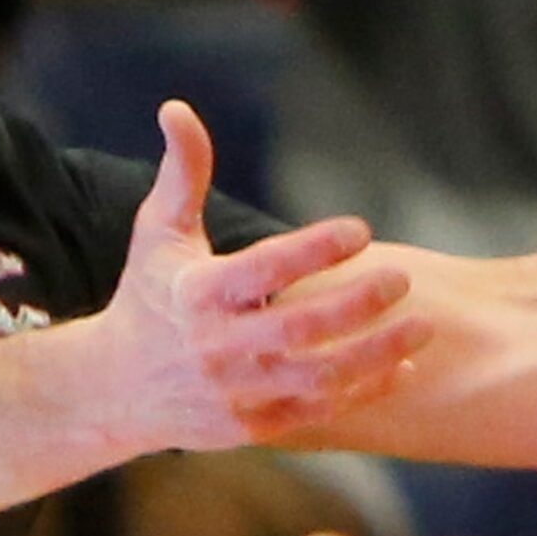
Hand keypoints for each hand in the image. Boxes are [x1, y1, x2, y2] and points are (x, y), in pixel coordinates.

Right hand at [90, 102, 431, 449]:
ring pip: (318, 377)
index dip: (314, 249)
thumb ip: (183, 173)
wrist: (112, 390)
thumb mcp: (157, 234)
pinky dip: (363, 392)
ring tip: (424, 326)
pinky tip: (402, 367)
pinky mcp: (251, 427)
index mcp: (198, 294)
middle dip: (357, 304)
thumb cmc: (147, 296)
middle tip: (402, 279)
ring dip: (376, 354)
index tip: (361, 229)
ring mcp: (235, 393)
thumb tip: (177, 108)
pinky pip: (317, 411)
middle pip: (299, 329)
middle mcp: (217, 347)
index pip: (264, 270)